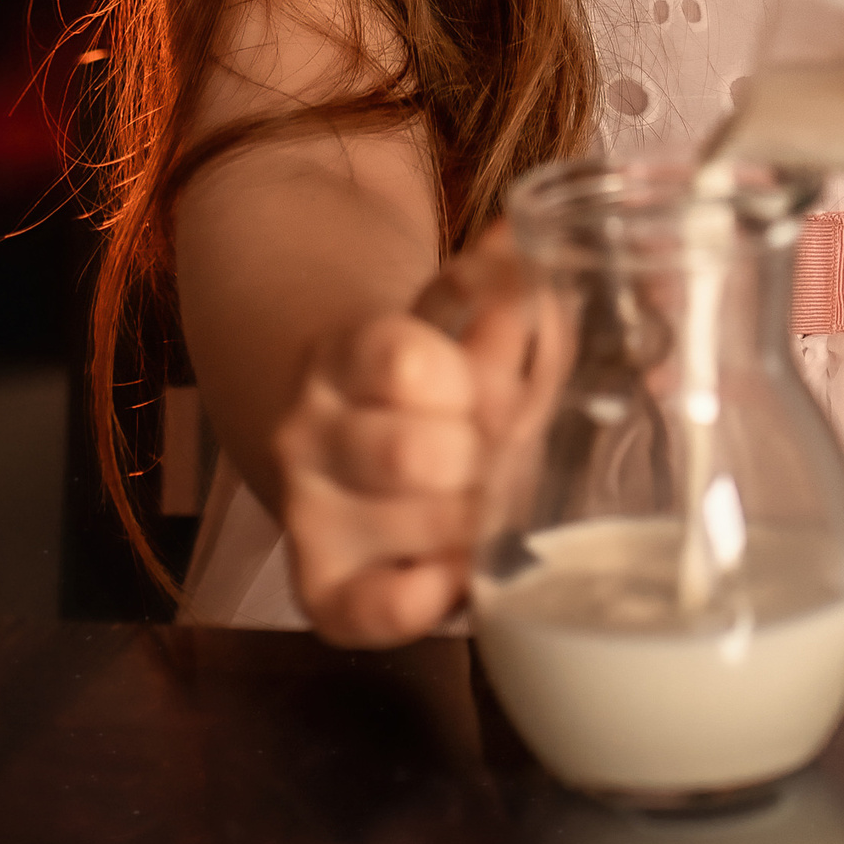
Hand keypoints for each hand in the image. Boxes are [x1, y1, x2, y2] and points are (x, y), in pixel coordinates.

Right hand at [274, 224, 551, 647]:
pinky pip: (368, 612)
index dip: (473, 380)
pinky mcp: (320, 587)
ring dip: (479, 518)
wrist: (350, 435)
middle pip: (416, 453)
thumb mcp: (461, 322)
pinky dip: (424, 600)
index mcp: (342, 354)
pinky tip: (458, 572)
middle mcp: (307, 433)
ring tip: (494, 502)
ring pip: (414, 525)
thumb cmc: (432, 380)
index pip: (401, 361)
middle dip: (489, 457)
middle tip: (512, 455)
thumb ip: (505, 285)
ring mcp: (308, 512)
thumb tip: (537, 231)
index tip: (505, 392)